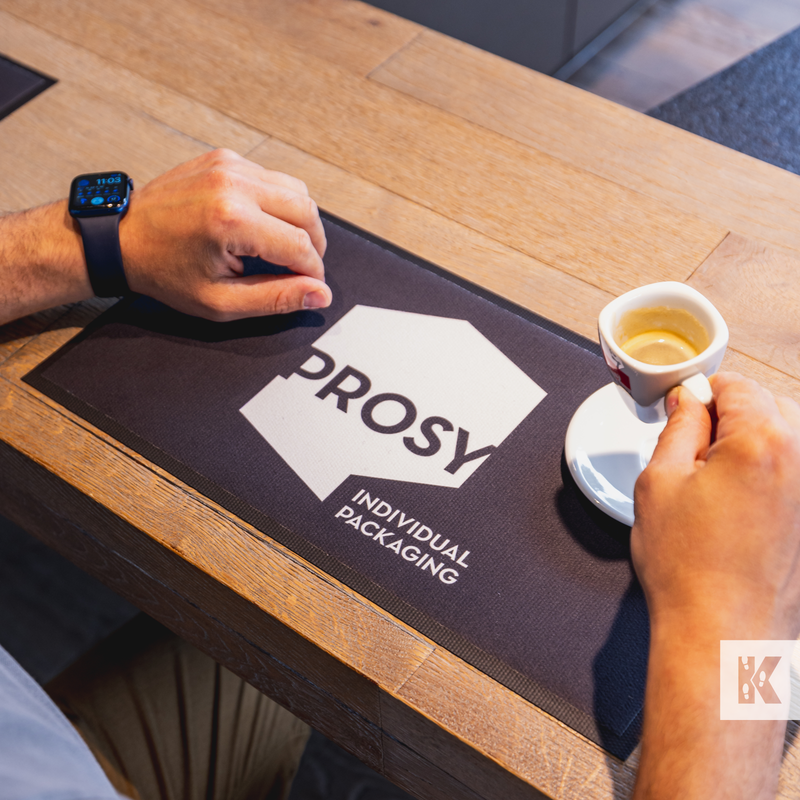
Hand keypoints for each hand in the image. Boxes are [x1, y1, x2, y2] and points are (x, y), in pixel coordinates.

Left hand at [119, 149, 330, 320]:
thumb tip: (320, 294)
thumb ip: (276, 298)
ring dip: (300, 223)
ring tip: (284, 248)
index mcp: (232, 220)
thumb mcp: (221, 301)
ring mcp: (229, 166)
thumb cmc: (165, 272)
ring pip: (296, 191)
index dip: (313, 273)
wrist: (121, 239)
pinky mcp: (224, 159)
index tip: (310, 286)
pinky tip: (262, 225)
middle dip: (314, 246)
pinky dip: (278, 204)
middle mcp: (234, 185)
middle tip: (303, 269)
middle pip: (307, 213)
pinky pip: (272, 178)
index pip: (301, 246)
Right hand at [632, 372, 799, 637]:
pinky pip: (791, 473)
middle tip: (693, 444)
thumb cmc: (687, 567)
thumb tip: (688, 401)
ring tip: (713, 477)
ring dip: (752, 441)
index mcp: (763, 442)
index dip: (702, 390)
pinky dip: (767, 471)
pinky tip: (735, 501)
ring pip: (785, 438)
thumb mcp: (659, 481)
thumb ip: (678, 427)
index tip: (684, 405)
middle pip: (769, 406)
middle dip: (730, 413)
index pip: (737, 386)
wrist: (721, 633)